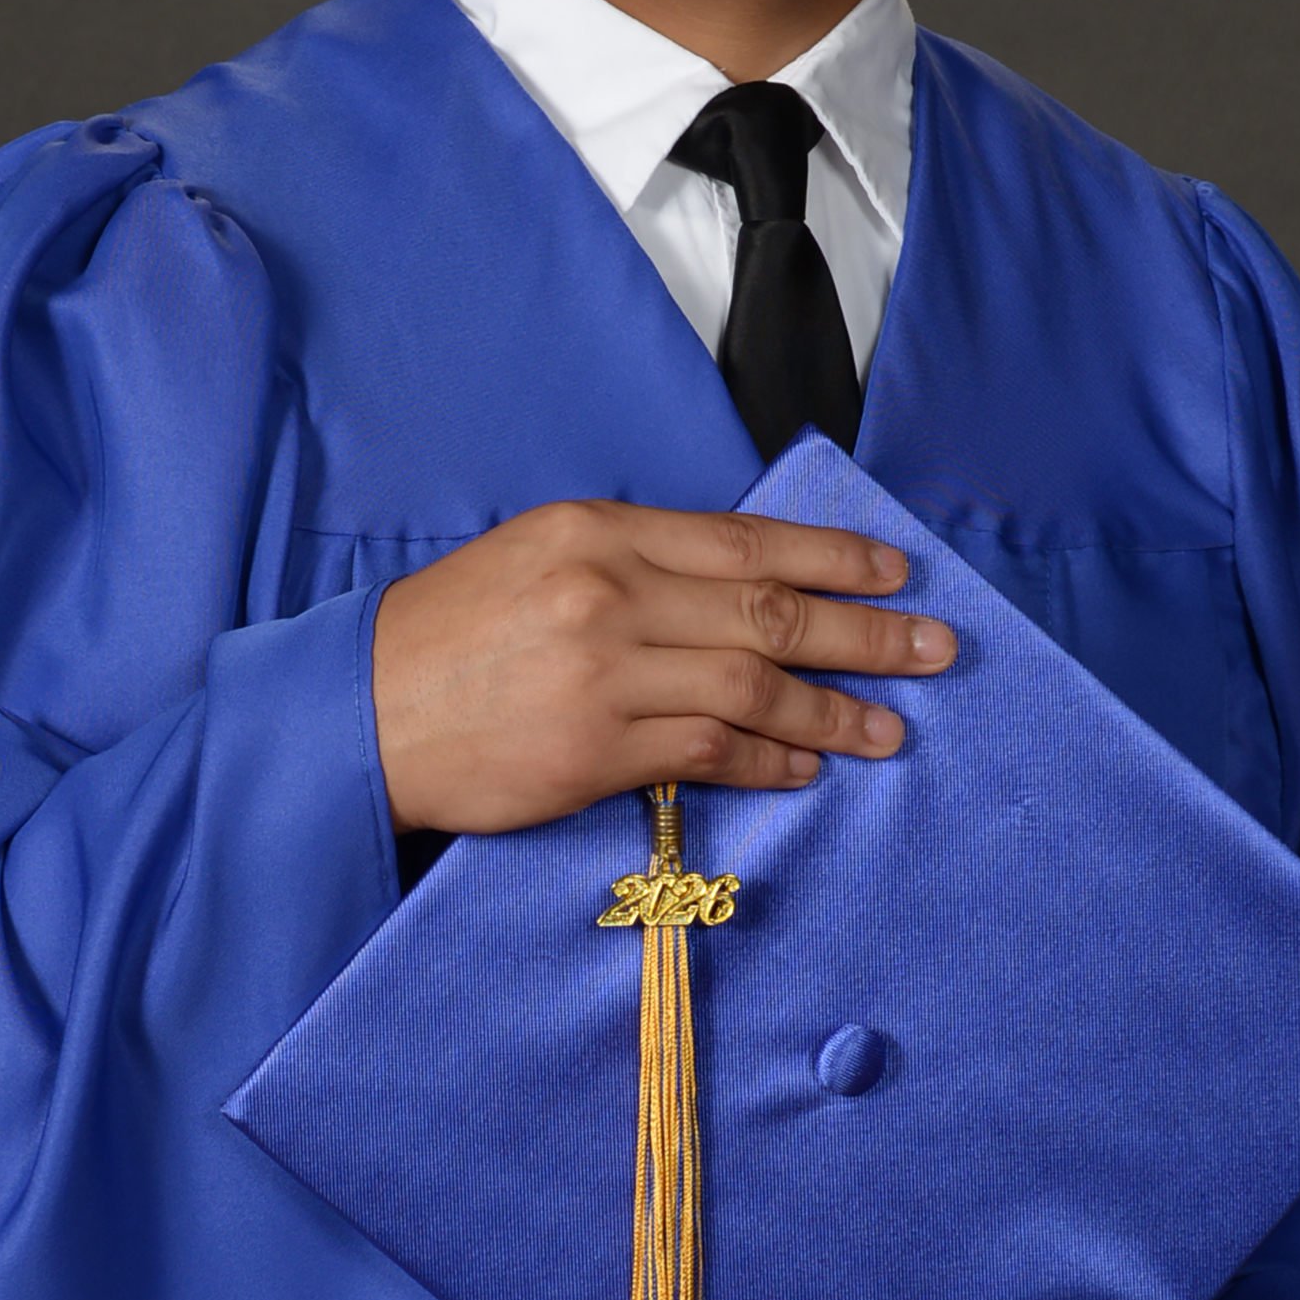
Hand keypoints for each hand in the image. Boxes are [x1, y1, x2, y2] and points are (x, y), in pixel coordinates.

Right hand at [371, 501, 956, 835]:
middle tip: (937, 648)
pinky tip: (809, 767)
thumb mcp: (540, 554)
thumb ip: (636, 561)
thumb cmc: (451, 632)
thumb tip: (742, 582)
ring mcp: (604, 675)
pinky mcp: (594, 752)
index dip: (834, 558)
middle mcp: (609, 594)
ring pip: (753, 685)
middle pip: (769, 611)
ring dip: (835, 710)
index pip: (746, 542)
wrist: (361, 710)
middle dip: (867, 632)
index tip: (897, 573)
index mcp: (600, 532)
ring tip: (892, 726)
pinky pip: (710, 751)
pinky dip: (770, 759)